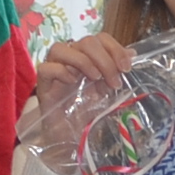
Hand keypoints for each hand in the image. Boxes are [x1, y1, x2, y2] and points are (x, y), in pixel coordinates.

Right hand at [25, 33, 132, 167]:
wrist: (72, 135)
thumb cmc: (88, 110)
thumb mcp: (108, 89)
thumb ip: (116, 70)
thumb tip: (132, 53)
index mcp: (86, 56)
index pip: (99, 38)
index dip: (115, 48)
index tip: (126, 68)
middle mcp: (69, 58)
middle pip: (85, 42)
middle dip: (104, 60)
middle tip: (113, 81)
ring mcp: (53, 69)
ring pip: (60, 48)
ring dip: (83, 61)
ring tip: (95, 79)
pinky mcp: (42, 84)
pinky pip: (46, 68)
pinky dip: (61, 71)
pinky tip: (73, 82)